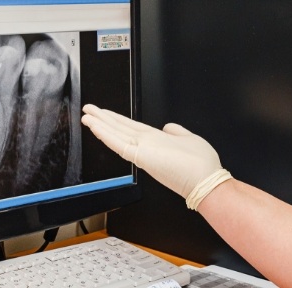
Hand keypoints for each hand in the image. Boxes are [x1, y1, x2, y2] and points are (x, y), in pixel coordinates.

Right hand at [81, 104, 224, 198]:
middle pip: (119, 129)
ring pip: (115, 134)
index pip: (129, 128)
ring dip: (99, 124)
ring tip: (86, 115)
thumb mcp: (189, 139)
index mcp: (155, 140)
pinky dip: (105, 134)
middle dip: (102, 119)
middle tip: (87, 110)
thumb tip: (168, 126)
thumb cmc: (200, 166)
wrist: (206, 182)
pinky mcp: (140, 155)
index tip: (104, 113)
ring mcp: (141, 150)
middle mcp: (146, 145)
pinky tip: (95, 126)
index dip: (115, 120)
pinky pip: (118, 143)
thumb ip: (176, 131)